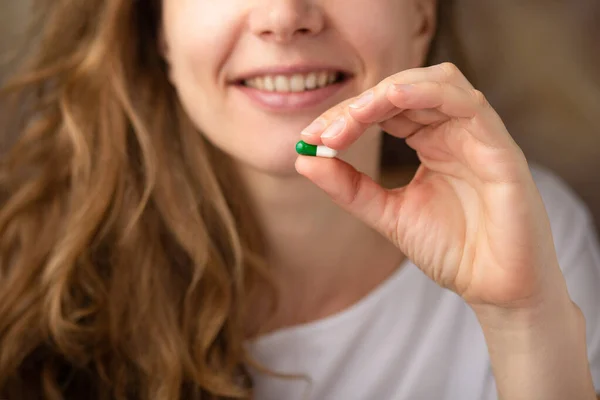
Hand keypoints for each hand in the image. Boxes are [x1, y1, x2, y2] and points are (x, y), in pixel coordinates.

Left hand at [296, 63, 566, 310]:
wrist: (493, 289)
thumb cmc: (452, 250)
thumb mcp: (388, 214)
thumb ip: (349, 186)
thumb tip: (305, 159)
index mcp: (432, 141)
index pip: (385, 109)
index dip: (346, 115)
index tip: (310, 137)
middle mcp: (455, 131)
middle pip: (406, 89)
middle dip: (360, 105)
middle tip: (325, 131)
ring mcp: (479, 137)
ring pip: (438, 83)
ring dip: (390, 92)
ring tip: (354, 114)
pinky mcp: (501, 151)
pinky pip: (469, 105)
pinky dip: (430, 93)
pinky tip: (394, 98)